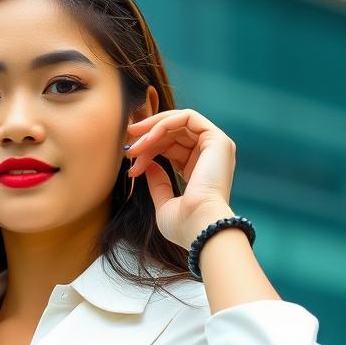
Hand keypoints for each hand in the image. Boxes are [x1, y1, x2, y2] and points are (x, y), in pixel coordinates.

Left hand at [125, 108, 236, 247]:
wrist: (199, 227)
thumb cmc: (184, 225)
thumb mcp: (164, 203)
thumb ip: (158, 183)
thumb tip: (148, 165)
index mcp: (200, 171)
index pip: (172, 148)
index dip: (149, 149)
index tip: (130, 159)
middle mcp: (210, 156)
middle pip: (173, 134)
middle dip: (147, 137)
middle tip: (128, 148)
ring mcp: (216, 146)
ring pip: (179, 122)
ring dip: (152, 129)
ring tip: (134, 145)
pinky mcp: (217, 139)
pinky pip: (188, 117)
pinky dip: (165, 123)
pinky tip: (148, 138)